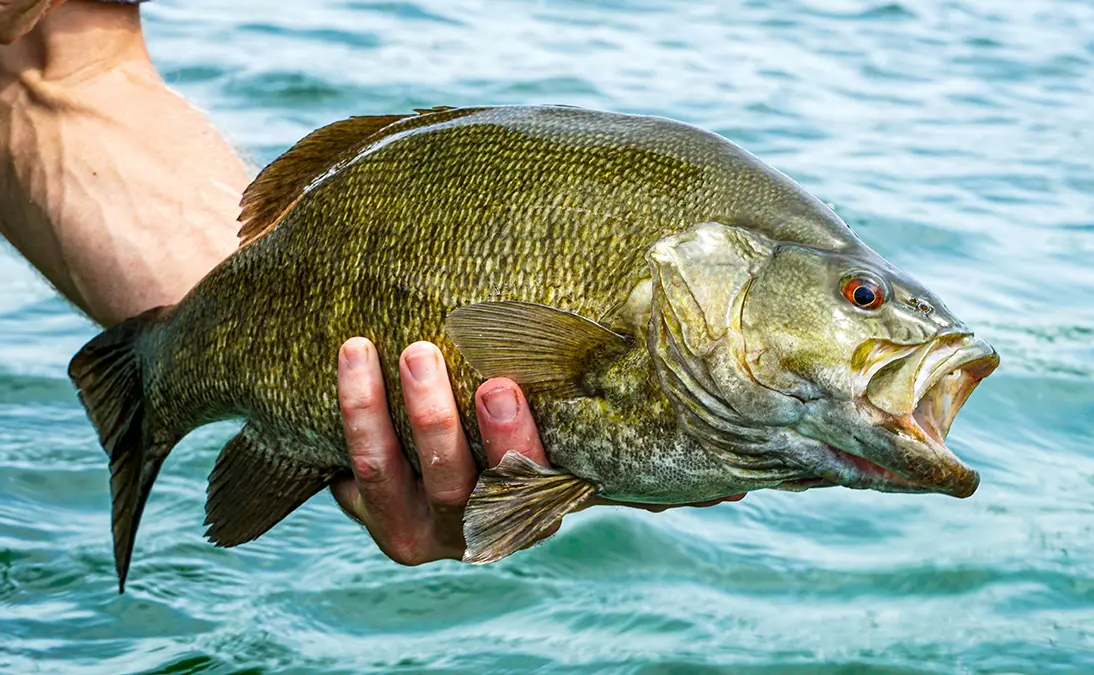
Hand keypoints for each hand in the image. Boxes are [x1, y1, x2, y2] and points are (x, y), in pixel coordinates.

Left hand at [331, 338, 745, 564]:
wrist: (430, 464)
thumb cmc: (521, 427)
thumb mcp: (577, 436)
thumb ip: (628, 432)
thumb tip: (744, 467)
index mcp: (540, 501)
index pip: (535, 481)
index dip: (519, 440)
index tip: (502, 384)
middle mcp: (485, 524)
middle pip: (464, 482)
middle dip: (443, 419)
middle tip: (422, 349)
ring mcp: (425, 528)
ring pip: (399, 476)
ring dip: (382, 414)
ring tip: (370, 347)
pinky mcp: (379, 517)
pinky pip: (356, 472)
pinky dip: (350, 418)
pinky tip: (349, 364)